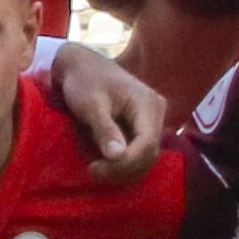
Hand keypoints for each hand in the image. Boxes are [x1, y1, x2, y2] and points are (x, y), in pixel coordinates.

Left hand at [44, 45, 167, 174]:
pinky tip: (102, 164)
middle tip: (92, 172)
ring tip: (95, 169)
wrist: (81, 67)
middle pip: (149, 155)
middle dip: (122, 170)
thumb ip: (105, 130)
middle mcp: (156, 114)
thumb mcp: (92, 105)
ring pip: (145, 158)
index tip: (94, 169)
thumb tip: (117, 156)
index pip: (147, 144)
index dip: (125, 163)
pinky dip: (121, 163)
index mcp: (148, 105)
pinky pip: (138, 152)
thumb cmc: (85, 81)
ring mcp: (151, 122)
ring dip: (121, 170)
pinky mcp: (142, 129)